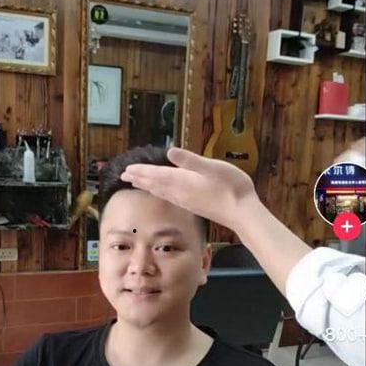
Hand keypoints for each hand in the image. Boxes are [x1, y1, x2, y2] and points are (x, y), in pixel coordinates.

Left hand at [120, 147, 256, 232]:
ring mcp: (186, 200)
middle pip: (155, 184)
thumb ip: (190, 161)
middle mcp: (181, 192)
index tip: (127, 169)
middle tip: (124, 175)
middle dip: (139, 178)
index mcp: (183, 181)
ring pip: (161, 191)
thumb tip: (169, 152)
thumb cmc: (231, 187)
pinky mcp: (193, 205)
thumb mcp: (213, 168)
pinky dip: (160, 192)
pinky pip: (169, 196)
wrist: (242, 213)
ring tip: (136, 183)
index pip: (156, 175)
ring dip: (147, 186)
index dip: (141, 171)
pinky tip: (161, 192)